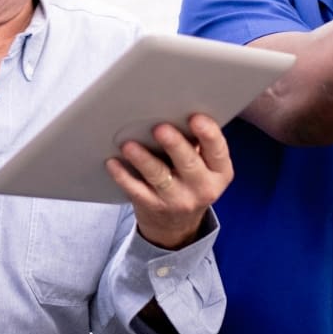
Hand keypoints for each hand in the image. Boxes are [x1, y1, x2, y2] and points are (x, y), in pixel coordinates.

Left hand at [105, 114, 231, 249]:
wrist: (176, 224)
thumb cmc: (188, 180)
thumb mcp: (203, 166)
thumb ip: (196, 142)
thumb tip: (175, 108)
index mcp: (219, 172)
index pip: (218, 151)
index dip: (208, 134)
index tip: (196, 117)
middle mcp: (202, 188)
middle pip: (189, 164)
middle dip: (174, 145)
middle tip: (160, 128)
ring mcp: (177, 200)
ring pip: (159, 177)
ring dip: (144, 159)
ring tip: (129, 144)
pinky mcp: (153, 206)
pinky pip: (136, 190)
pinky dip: (123, 176)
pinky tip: (113, 162)